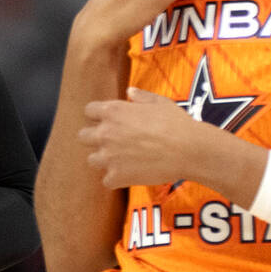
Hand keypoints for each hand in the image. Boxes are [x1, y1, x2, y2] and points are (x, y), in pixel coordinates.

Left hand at [79, 87, 205, 187]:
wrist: (188, 150)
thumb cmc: (176, 123)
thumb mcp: (159, 102)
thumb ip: (140, 96)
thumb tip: (129, 91)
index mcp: (113, 111)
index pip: (89, 111)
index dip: (98, 116)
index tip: (108, 120)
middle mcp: (105, 133)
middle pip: (82, 136)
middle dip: (94, 138)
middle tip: (111, 142)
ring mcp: (109, 156)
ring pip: (91, 160)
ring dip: (103, 159)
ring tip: (120, 160)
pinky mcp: (116, 176)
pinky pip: (106, 180)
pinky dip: (116, 179)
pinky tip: (129, 175)